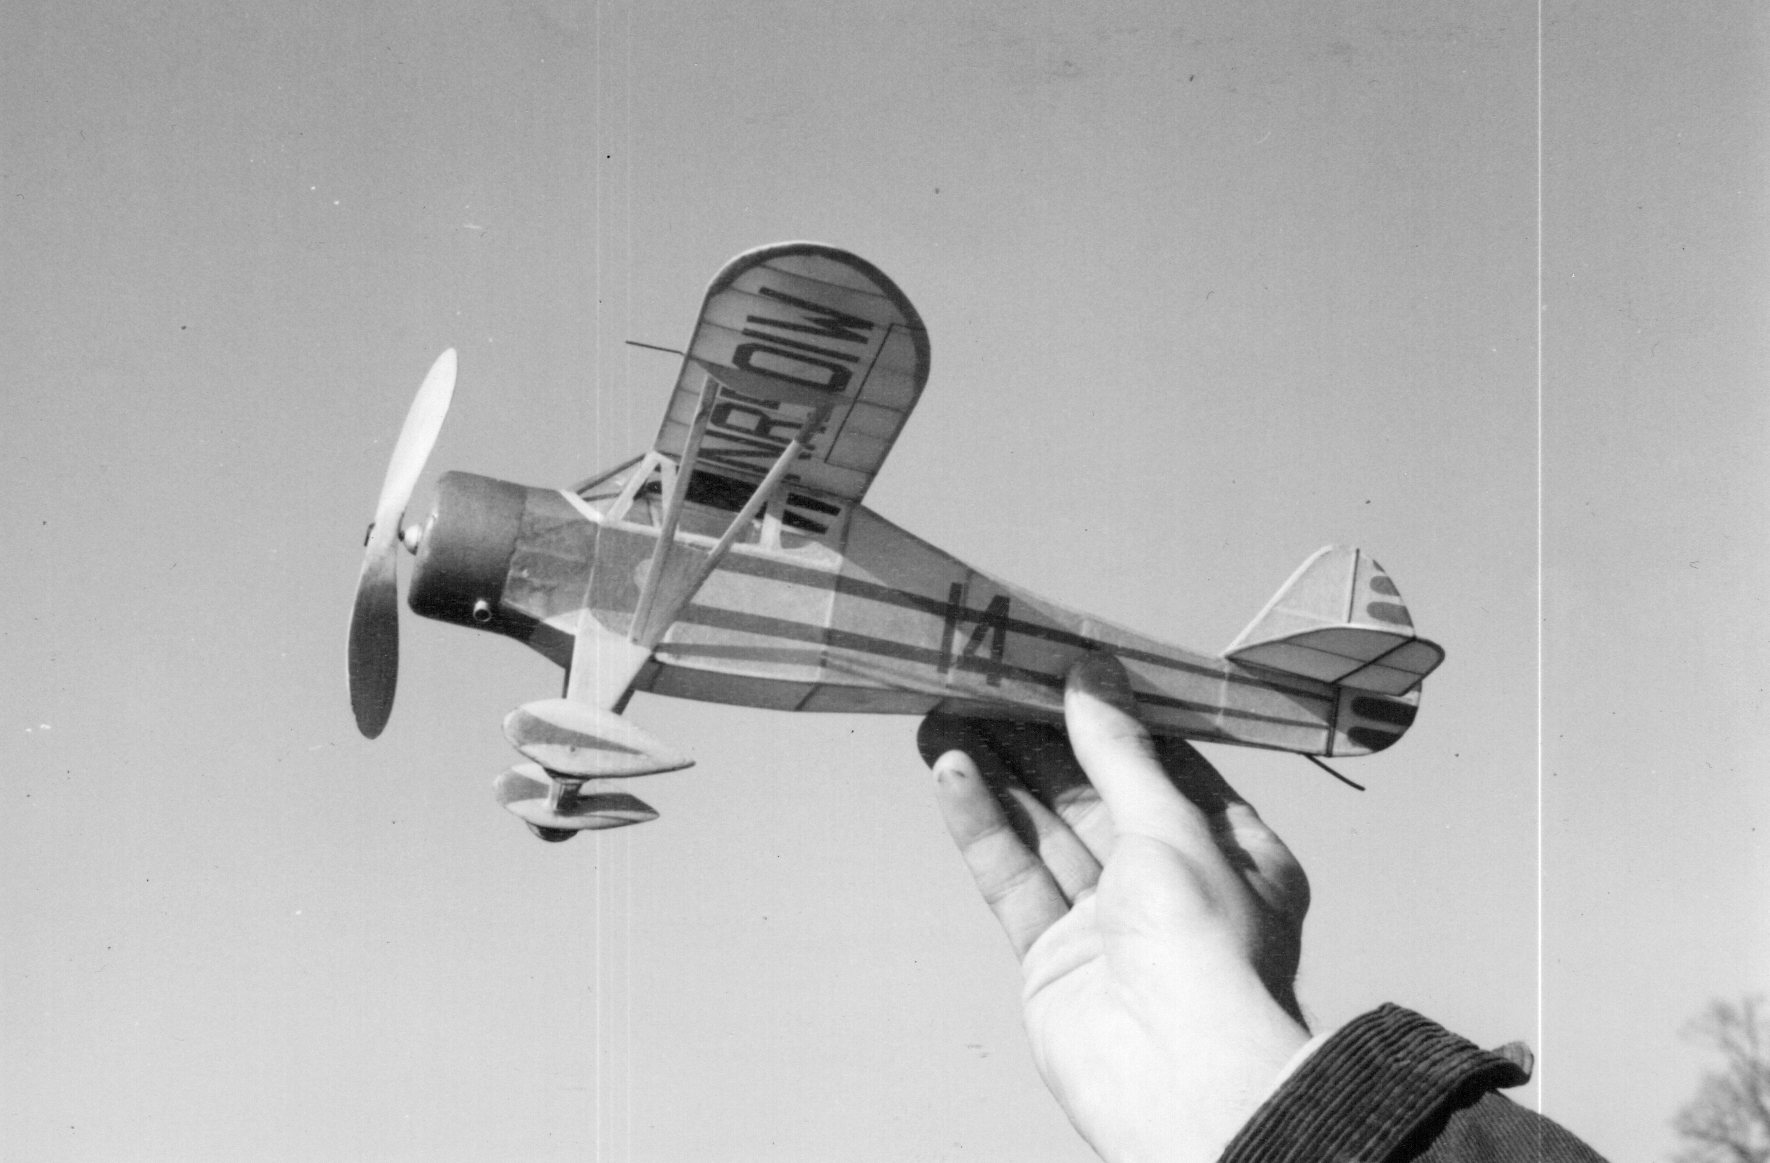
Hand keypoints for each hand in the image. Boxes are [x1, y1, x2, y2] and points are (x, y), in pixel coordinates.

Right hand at [918, 655, 1310, 1162]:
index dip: (1113, 715)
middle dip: (1039, 738)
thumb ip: (1118, 751)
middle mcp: (1174, 887)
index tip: (1063, 664)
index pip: (1167, 765)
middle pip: (1095, 793)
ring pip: (1045, 831)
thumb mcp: (1172, 823)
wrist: (1179, 1075)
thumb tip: (1089, 675)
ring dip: (997, 773)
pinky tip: (950, 772)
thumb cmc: (1208, 945)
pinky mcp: (1054, 958)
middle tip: (984, 681)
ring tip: (943, 712)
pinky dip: (983, 825)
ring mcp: (1110, 925)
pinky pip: (1015, 877)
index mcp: (1235, 853)